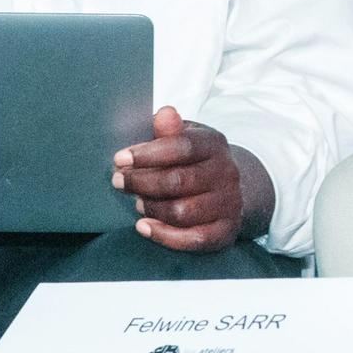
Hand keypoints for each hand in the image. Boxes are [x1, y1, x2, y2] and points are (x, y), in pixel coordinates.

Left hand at [112, 106, 243, 251]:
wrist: (234, 190)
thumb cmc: (197, 162)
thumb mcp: (186, 138)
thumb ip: (170, 130)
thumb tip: (163, 113)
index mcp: (214, 145)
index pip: (182, 147)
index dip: (148, 154)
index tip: (120, 159)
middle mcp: (226, 173)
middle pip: (179, 181)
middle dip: (142, 182)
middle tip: (118, 181)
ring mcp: (228, 203)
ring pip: (182, 212)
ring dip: (152, 209)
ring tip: (137, 203)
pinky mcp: (225, 231)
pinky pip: (194, 239)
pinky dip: (165, 236)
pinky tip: (143, 227)